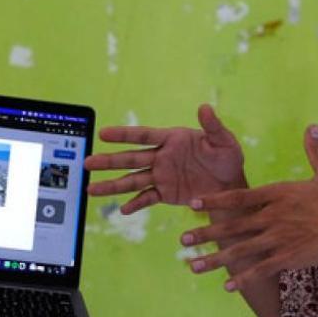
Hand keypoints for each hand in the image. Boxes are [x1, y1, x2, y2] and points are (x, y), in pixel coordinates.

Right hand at [85, 104, 247, 213]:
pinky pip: (147, 198)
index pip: (143, 136)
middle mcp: (161, 157)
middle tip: (86, 163)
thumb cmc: (228, 158)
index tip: (103, 133)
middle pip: (130, 159)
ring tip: (91, 190)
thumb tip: (205, 107)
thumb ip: (213, 126)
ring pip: (132, 180)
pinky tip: (123, 210)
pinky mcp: (165, 193)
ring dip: (112, 185)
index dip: (123, 135)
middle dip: (108, 161)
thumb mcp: (225, 142)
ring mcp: (161, 176)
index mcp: (172, 140)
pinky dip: (136, 204)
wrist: (230, 187)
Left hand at [179, 124, 317, 288]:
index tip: (193, 203)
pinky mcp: (288, 257)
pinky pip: (260, 269)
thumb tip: (311, 126)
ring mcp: (278, 238)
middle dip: (205, 233)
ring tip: (192, 265)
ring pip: (240, 250)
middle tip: (183, 239)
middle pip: (232, 225)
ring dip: (215, 259)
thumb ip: (314, 151)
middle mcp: (272, 216)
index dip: (213, 201)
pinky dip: (243, 278)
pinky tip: (227, 285)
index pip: (238, 197)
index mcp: (277, 195)